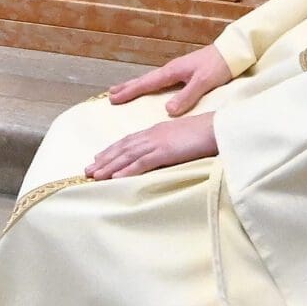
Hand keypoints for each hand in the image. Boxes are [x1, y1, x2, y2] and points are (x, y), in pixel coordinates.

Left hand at [87, 113, 218, 179]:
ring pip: (127, 155)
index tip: (99, 157)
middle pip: (122, 148)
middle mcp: (152, 135)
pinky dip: (126, 170)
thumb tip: (162, 155)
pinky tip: (115, 177)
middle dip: (104, 159)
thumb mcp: (182, 138)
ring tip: (94, 175)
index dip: (112, 149)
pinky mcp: (164, 152)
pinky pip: (141, 163)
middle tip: (88, 170)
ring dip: (109, 166)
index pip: (129, 141)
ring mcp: (157, 143)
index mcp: (156, 131)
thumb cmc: (205, 133)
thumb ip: (169, 145)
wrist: (218, 128)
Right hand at [106, 43, 234, 115]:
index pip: (146, 84)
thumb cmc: (219, 66)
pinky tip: (148, 88)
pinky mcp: (183, 73)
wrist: (232, 52)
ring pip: (150, 80)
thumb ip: (187, 96)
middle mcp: (170, 70)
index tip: (114, 99)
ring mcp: (176, 71)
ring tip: (122, 91)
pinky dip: (148, 85)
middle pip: (144, 80)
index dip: (130, 92)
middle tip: (110, 95)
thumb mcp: (204, 82)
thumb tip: (167, 111)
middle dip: (127, 88)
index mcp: (172, 71)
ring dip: (135, 86)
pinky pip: (159, 81)